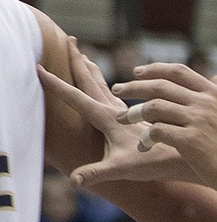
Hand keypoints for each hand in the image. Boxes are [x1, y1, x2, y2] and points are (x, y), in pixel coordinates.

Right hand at [38, 41, 192, 190]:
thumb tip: (73, 181)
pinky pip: (116, 92)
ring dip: (91, 69)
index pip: (75, 96)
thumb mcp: (121, 168)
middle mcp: (115, 108)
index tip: (39, 68)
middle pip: (91, 79)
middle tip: (69, 39)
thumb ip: (95, 173)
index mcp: (106, 116)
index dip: (55, 83)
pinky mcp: (135, 114)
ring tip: (85, 55)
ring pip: (104, 83)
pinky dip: (107, 84)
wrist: (182, 156)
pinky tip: (113, 87)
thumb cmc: (152, 163)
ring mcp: (126, 110)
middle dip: (77, 60)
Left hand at [112, 62, 216, 189]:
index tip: (136, 72)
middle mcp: (204, 103)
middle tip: (117, 89)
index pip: (178, 72)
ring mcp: (197, 120)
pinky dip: (147, 137)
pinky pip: (158, 131)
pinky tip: (143, 144)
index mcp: (211, 94)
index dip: (154, 69)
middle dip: (134, 87)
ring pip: (154, 107)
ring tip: (122, 118)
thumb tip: (215, 77)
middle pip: (160, 86)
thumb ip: (213, 98)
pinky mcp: (191, 141)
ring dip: (134, 112)